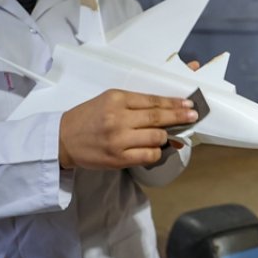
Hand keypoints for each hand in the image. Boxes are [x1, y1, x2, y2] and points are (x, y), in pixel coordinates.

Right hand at [58, 90, 197, 168]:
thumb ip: (134, 104)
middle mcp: (118, 118)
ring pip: (156, 137)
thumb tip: (164, 110)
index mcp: (116, 99)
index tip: (188, 103)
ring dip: (166, 137)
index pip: (152, 100)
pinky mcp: (118, 158)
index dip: (173, 103)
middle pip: (157, 118)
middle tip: (193, 115)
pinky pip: (148, 156)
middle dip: (179, 116)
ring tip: (169, 136)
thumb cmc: (87, 118)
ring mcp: (119, 139)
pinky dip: (156, 152)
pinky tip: (156, 149)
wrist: (63, 139)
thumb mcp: (107, 101)